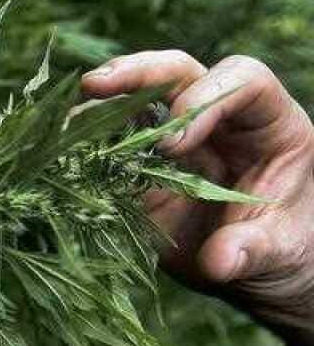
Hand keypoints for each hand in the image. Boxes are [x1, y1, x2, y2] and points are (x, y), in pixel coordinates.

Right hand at [82, 52, 313, 345]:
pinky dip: (85, 145)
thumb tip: (218, 261)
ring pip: (138, 99)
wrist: (258, 271)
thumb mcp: (279, 251)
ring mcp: (176, 140)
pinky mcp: (143, 168)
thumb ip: (253, 248)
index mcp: (268, 124)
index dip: (206, 99)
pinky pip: (112, 144)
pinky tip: (59, 154)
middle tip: (95, 86)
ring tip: (64, 123)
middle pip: (179, 73)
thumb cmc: (285, 249)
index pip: (242, 82)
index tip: (173, 146)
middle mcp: (219, 119)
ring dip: (99, 104)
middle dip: (137, 74)